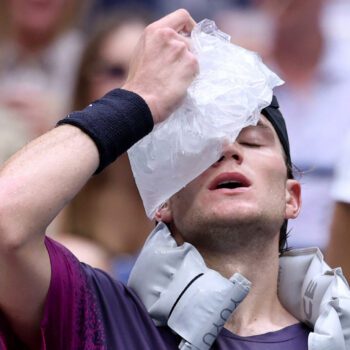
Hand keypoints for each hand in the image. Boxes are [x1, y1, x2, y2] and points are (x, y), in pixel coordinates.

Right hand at [122, 9, 198, 123]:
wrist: (142, 101)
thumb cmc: (139, 83)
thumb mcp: (143, 52)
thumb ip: (159, 43)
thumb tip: (175, 44)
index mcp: (155, 31)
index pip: (182, 17)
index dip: (189, 26)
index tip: (190, 35)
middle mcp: (169, 36)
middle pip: (189, 40)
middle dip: (185, 55)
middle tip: (174, 71)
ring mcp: (181, 49)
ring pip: (193, 55)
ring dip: (187, 67)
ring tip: (173, 79)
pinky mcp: (191, 64)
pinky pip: (197, 69)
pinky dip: (190, 77)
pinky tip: (178, 84)